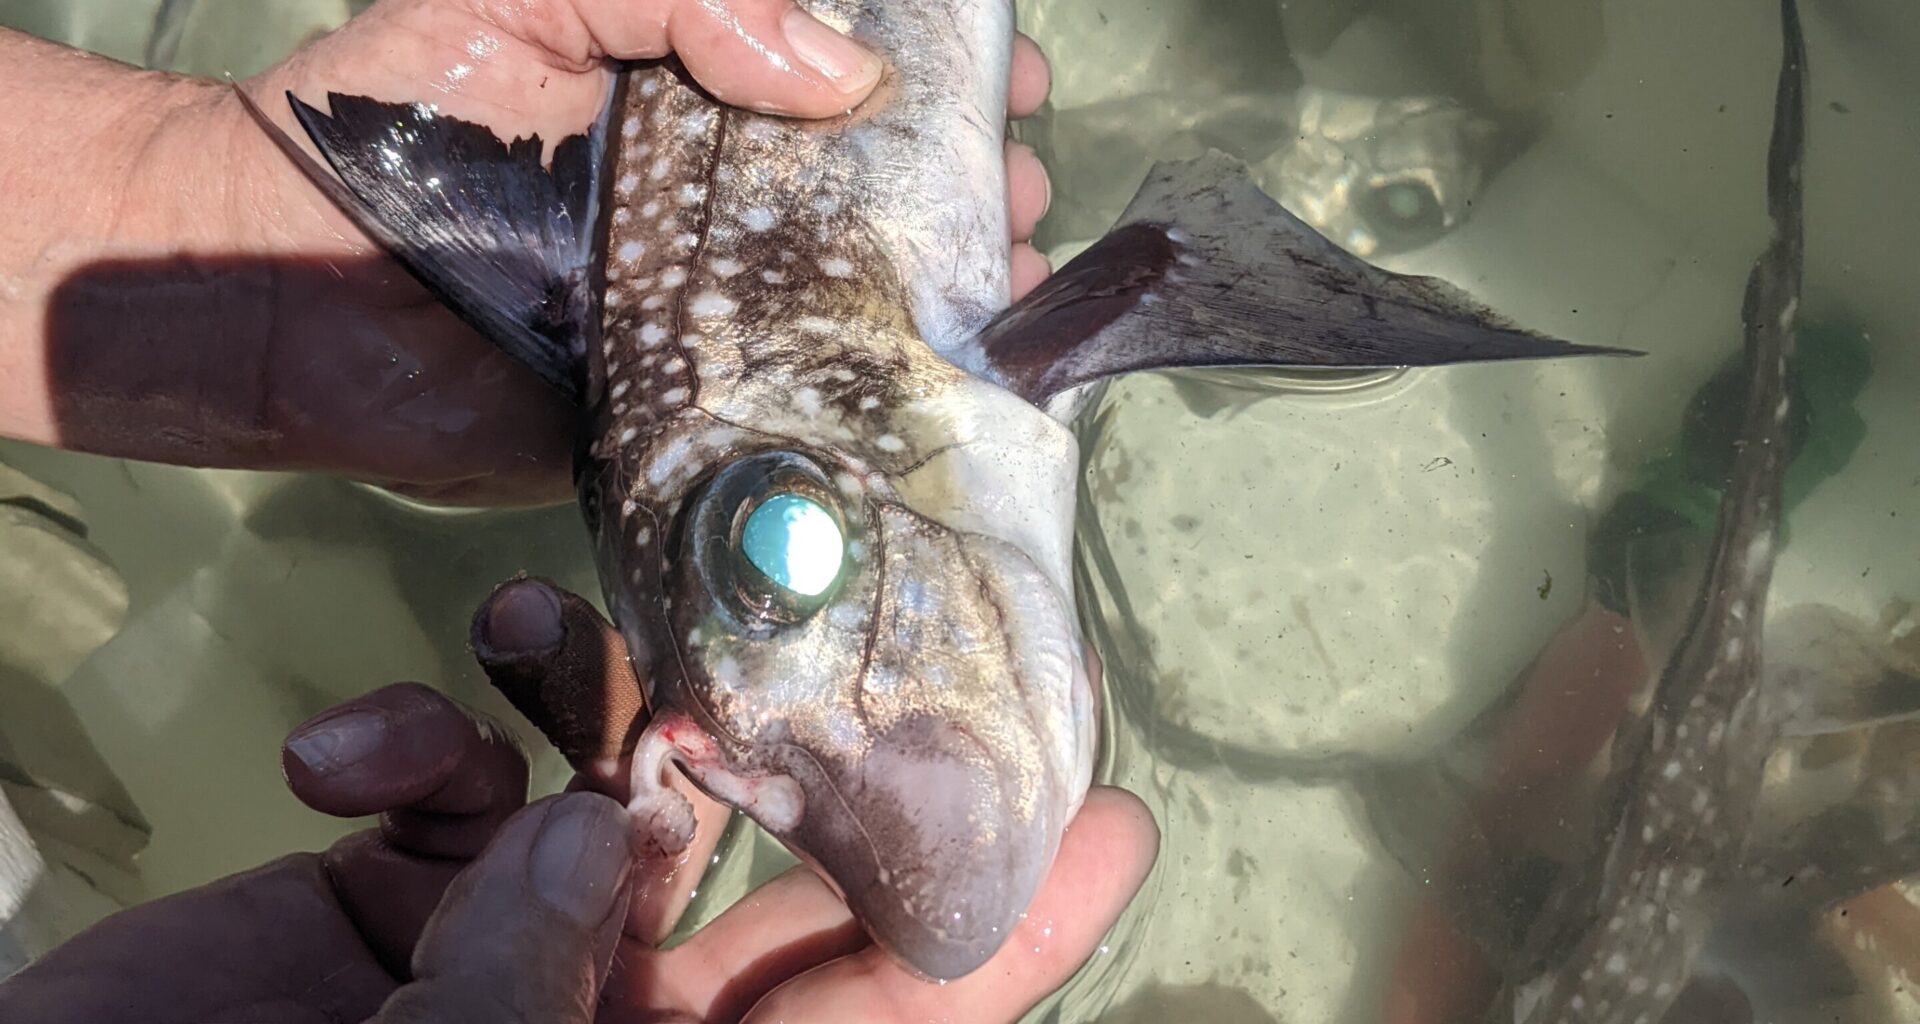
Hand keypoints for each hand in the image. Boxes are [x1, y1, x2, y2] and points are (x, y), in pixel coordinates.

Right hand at [0, 585, 1155, 1023]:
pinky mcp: (409, 887)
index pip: (890, 1013)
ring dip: (577, 694)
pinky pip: (462, 782)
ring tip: (500, 639)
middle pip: (781, 869)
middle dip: (811, 737)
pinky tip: (346, 749)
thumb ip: (522, 986)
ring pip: (620, 781)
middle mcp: (629, 1015)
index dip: (1009, 929)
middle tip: (864, 586)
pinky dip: (419, 739)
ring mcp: (522, 944)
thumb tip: (591, 827)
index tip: (1114, 818)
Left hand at [12, 0, 1053, 506]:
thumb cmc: (392, 116)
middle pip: (882, 191)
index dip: (935, 75)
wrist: (276, 284)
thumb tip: (839, 76)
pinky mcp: (690, 415)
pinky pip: (799, 404)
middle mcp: (719, 209)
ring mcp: (714, 316)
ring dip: (957, 289)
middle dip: (970, 183)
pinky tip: (957, 385)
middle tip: (1020, 186)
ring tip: (1021, 276)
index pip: (844, 83)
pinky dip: (880, 399)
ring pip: (863, 300)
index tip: (1003, 77)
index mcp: (689, 103)